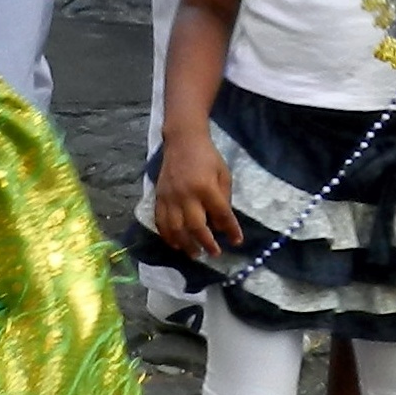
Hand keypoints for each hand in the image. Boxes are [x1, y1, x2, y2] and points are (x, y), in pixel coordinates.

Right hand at [150, 131, 242, 258]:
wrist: (182, 141)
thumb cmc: (207, 157)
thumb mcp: (223, 174)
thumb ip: (224, 199)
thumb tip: (220, 225)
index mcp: (206, 187)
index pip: (221, 214)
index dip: (230, 230)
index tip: (236, 241)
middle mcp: (186, 194)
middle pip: (196, 226)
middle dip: (206, 243)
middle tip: (214, 253)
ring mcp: (170, 197)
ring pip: (176, 228)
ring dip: (186, 244)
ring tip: (194, 253)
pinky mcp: (159, 197)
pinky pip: (160, 222)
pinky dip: (167, 236)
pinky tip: (175, 244)